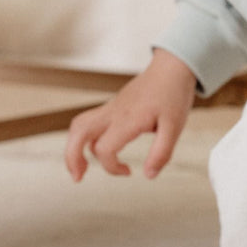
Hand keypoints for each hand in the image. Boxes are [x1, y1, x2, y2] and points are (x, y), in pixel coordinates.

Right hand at [64, 49, 196, 180]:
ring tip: (80, 167)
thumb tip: (149, 175)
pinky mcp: (112, 107)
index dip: (112, 167)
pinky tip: (95, 149)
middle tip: (77, 177)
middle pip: (79, 133)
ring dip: (73, 147)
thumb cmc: (173, 96)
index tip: (129, 171)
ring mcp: (110, 108)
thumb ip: (162, 153)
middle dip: (71, 157)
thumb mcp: (174, 128)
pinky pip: (89, 122)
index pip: (104, 149)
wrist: (171, 68)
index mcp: (127, 119)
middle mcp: (113, 113)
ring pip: (79, 126)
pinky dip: (84, 139)